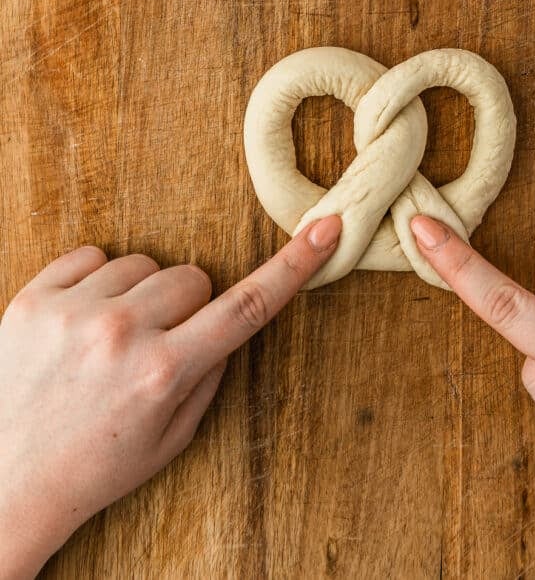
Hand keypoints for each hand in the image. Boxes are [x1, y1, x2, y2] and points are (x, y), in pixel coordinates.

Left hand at [0, 214, 340, 579]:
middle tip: (156, 344)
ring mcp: (74, 313)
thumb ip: (208, 377)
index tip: (325, 229)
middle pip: (191, 277)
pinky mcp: (34, 298)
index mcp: (164, 374)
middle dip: (186, 305)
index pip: (246, 306)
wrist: (3, 483)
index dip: (293, 266)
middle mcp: (122, 335)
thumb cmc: (91, 468)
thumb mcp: (169, 440)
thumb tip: (226, 324)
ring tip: (107, 341)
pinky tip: (80, 322)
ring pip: (143, 263)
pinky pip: (91, 255)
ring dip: (137, 294)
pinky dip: (93, 281)